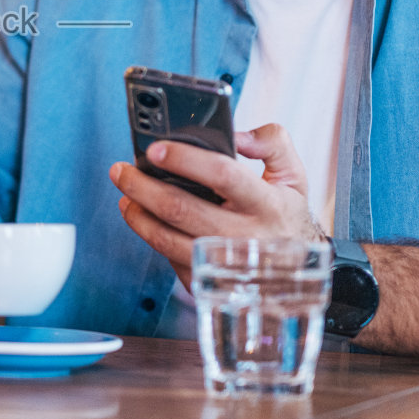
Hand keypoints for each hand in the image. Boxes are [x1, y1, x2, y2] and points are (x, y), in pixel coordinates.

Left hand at [108, 123, 323, 283]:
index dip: (185, 159)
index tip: (155, 149)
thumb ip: (272, 143)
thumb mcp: (294, 176)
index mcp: (266, 204)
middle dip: (142, 186)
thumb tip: (236, 134)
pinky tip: (144, 220)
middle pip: (180, 209)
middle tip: (121, 170)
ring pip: (167, 240)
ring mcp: (224, 265)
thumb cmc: (287, 218)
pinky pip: (171, 260)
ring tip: (125, 196)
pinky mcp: (210, 284)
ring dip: (138, 215)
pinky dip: (153, 238)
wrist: (298, 274)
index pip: (222, 174)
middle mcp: (244, 236)